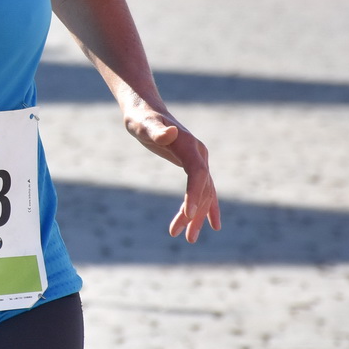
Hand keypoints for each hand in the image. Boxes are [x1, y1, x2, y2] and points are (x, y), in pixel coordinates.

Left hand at [122, 100, 220, 242]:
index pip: (197, 174)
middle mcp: (199, 155)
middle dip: (195, 213)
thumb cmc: (141, 118)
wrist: (146, 110)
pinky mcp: (193, 166)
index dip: (194, 194)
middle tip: (185, 237)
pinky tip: (206, 223)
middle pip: (202, 188)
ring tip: (188, 238)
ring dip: (197, 215)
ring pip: (204, 193)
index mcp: (190, 146)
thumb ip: (155, 130)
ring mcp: (199, 161)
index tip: (188, 214)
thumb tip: (169, 133)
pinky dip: (204, 206)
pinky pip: (203, 190)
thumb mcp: (143, 124)